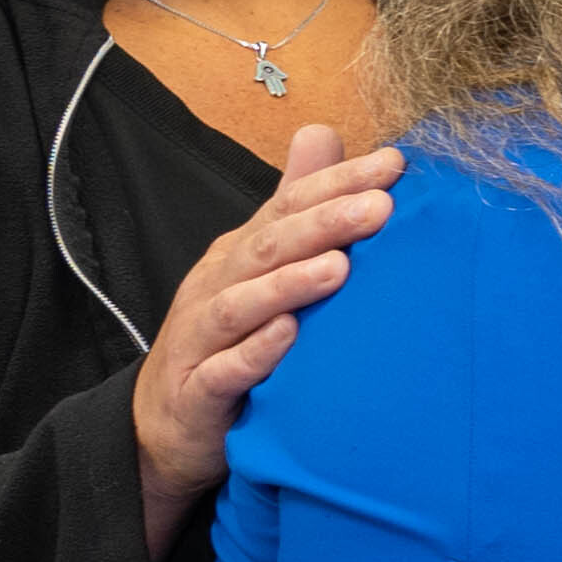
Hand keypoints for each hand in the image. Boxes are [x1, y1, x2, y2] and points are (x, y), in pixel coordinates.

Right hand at [133, 122, 404, 555]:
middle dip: (324, 223)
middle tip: (381, 207)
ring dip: (289, 285)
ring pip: (240, 305)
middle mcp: (218, 287)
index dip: (337, 183)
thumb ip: (292, 207)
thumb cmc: (227, 341)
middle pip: (268, 247)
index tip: (395, 165)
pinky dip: (254, 353)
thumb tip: (323, 133)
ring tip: (339, 267)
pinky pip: (224, 370)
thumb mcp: (260, 269)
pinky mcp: (197, 392)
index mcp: (240, 255)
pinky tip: (288, 337)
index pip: (289, 207)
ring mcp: (202, 339)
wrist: (167, 427)